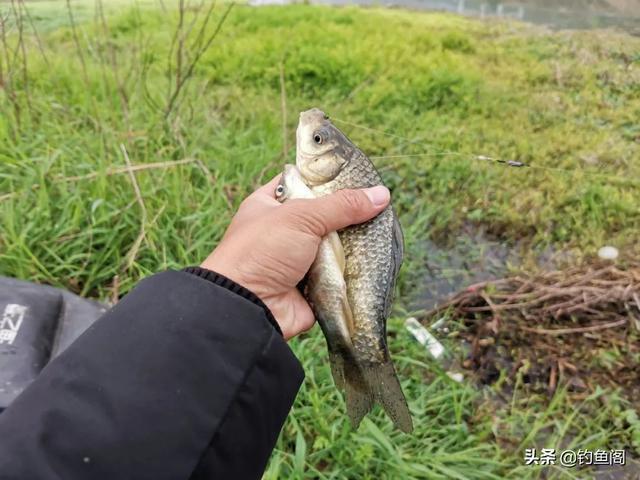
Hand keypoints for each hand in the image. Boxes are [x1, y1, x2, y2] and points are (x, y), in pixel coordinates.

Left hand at [201, 175, 390, 339]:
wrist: (248, 307)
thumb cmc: (263, 250)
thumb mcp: (302, 216)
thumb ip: (342, 205)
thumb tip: (382, 195)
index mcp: (270, 205)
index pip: (301, 183)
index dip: (327, 179)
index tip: (358, 176)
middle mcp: (283, 231)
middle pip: (324, 216)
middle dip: (348, 215)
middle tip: (379, 207)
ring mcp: (298, 261)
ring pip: (335, 248)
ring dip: (353, 246)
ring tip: (385, 233)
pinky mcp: (312, 287)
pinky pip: (340, 276)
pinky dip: (353, 273)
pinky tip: (377, 262)